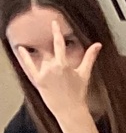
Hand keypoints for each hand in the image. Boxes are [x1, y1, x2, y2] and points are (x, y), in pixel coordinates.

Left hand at [13, 17, 100, 132]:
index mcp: (64, 64)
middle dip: (53, 57)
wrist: (70, 110)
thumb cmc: (78, 94)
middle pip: (49, 54)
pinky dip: (25, 57)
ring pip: (42, 61)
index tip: (53, 23)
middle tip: (58, 68)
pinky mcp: (38, 81)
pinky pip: (29, 67)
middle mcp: (52, 67)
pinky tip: (21, 49)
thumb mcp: (85, 74)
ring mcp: (44, 74)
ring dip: (46, 63)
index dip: (56, 31)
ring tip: (54, 76)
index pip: (59, 43)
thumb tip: (98, 45)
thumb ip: (90, 57)